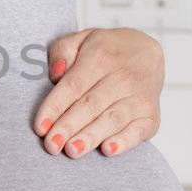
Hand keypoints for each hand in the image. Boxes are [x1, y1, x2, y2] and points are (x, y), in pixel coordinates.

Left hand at [35, 26, 163, 158]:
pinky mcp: (151, 115)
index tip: (40, 127)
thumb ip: (62, 51)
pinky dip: (125, 141)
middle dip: (69, 126)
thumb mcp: (81, 39)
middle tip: (52, 145)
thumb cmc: (105, 52)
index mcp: (100, 58)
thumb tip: (56, 74)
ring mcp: (139, 97)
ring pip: (112, 119)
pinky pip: (139, 130)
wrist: (147, 53)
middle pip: (90, 105)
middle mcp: (122, 77)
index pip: (73, 85)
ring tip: (72, 150)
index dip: (55, 107)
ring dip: (91, 136)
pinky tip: (108, 150)